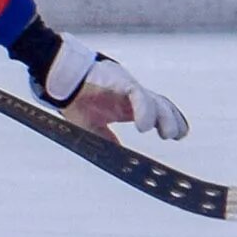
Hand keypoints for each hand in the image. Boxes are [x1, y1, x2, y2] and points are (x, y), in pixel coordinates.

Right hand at [18, 25, 187, 141]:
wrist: (60, 81)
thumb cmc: (76, 99)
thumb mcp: (93, 126)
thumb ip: (108, 138)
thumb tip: (119, 155)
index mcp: (128, 105)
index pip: (157, 111)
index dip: (170, 122)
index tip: (176, 136)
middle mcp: (133, 95)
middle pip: (163, 105)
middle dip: (173, 120)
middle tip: (174, 136)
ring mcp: (128, 87)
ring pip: (156, 100)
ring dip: (164, 117)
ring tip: (166, 134)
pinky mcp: (120, 81)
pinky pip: (138, 95)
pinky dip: (145, 110)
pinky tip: (144, 126)